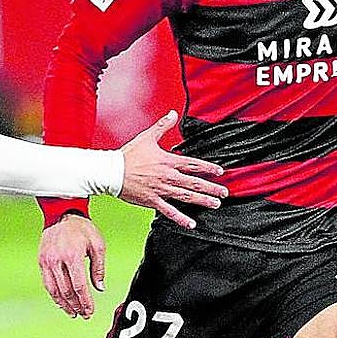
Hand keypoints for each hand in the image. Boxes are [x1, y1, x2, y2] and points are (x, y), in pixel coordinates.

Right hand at [38, 213, 105, 318]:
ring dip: (64, 304)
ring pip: (54, 290)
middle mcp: (57, 260)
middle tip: (83, 314)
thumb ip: (99, 268)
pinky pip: (47, 284)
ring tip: (73, 312)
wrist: (62, 213)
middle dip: (76, 306)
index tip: (90, 311)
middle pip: (67, 291)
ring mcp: (47, 261)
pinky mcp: (42, 261)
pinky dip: (55, 295)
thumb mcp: (97, 244)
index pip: (79, 286)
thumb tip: (100, 288)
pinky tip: (62, 302)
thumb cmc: (82, 228)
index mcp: (72, 255)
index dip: (85, 301)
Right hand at [118, 110, 227, 228]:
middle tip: (224, 192)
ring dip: (202, 200)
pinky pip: (170, 211)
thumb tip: (172, 114)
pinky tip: (191, 223)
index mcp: (168, 161)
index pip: (193, 164)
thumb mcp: (147, 137)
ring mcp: (161, 190)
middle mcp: (168, 176)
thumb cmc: (128, 155)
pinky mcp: (153, 201)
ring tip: (215, 204)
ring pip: (186, 196)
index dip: (208, 168)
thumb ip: (162, 126)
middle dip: (211, 188)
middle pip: (194, 183)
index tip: (220, 172)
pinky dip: (181, 218)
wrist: (112, 172)